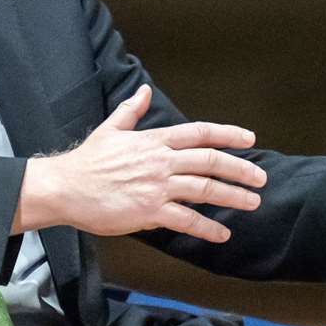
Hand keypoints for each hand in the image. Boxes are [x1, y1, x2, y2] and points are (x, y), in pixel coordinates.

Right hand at [15, 84, 266, 242]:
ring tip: (252, 203)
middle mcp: (161, 161)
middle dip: (240, 169)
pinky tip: (221, 234)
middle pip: (210, 161)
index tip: (250, 140)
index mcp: (154, 140)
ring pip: (205, 189)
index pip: (200, 133)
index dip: (228, 135)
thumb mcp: (111, 129)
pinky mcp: (149, 211)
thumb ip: (132, 110)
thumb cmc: (87, 161)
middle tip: (261, 178)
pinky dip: (207, 228)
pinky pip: (186, 220)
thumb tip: (145, 91)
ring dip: (233, 197)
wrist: (65, 187)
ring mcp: (157, 186)